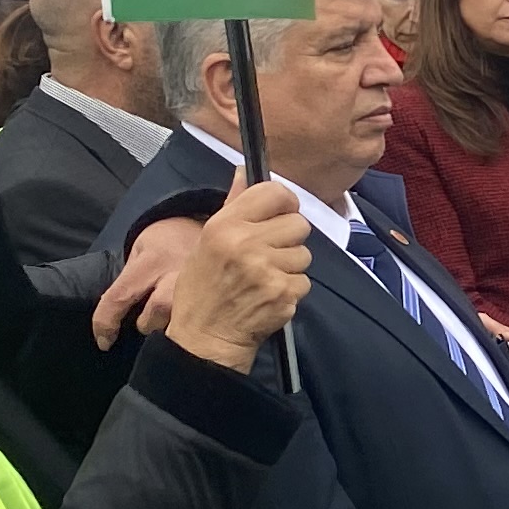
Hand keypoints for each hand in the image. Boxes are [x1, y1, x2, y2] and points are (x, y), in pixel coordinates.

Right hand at [159, 181, 314, 370]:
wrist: (204, 338)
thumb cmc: (203, 288)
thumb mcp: (207, 241)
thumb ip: (233, 205)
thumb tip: (244, 171)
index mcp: (225, 226)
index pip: (274, 192)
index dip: (284, 203)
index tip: (280, 214)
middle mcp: (246, 243)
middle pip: (298, 224)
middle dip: (289, 239)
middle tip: (268, 255)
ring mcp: (267, 270)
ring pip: (304, 254)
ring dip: (291, 266)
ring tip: (265, 278)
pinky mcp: (283, 293)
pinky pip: (304, 281)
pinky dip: (291, 289)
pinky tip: (270, 295)